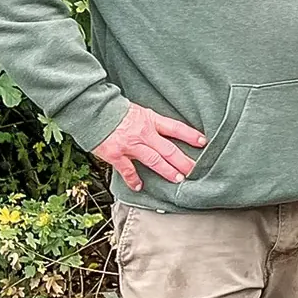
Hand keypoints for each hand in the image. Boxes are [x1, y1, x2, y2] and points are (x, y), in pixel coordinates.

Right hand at [92, 103, 207, 191]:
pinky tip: (140, 186)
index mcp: (150, 120)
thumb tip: (167, 132)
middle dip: (183, 161)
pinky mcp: (115, 155)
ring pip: (154, 161)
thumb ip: (153, 123)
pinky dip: (134, 180)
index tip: (204, 142)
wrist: (94, 111)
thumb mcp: (141, 111)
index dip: (190, 135)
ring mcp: (130, 145)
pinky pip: (127, 170)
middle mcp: (143, 133)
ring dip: (167, 171)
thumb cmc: (117, 111)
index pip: (176, 128)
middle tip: (195, 170)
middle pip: (169, 149)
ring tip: (178, 179)